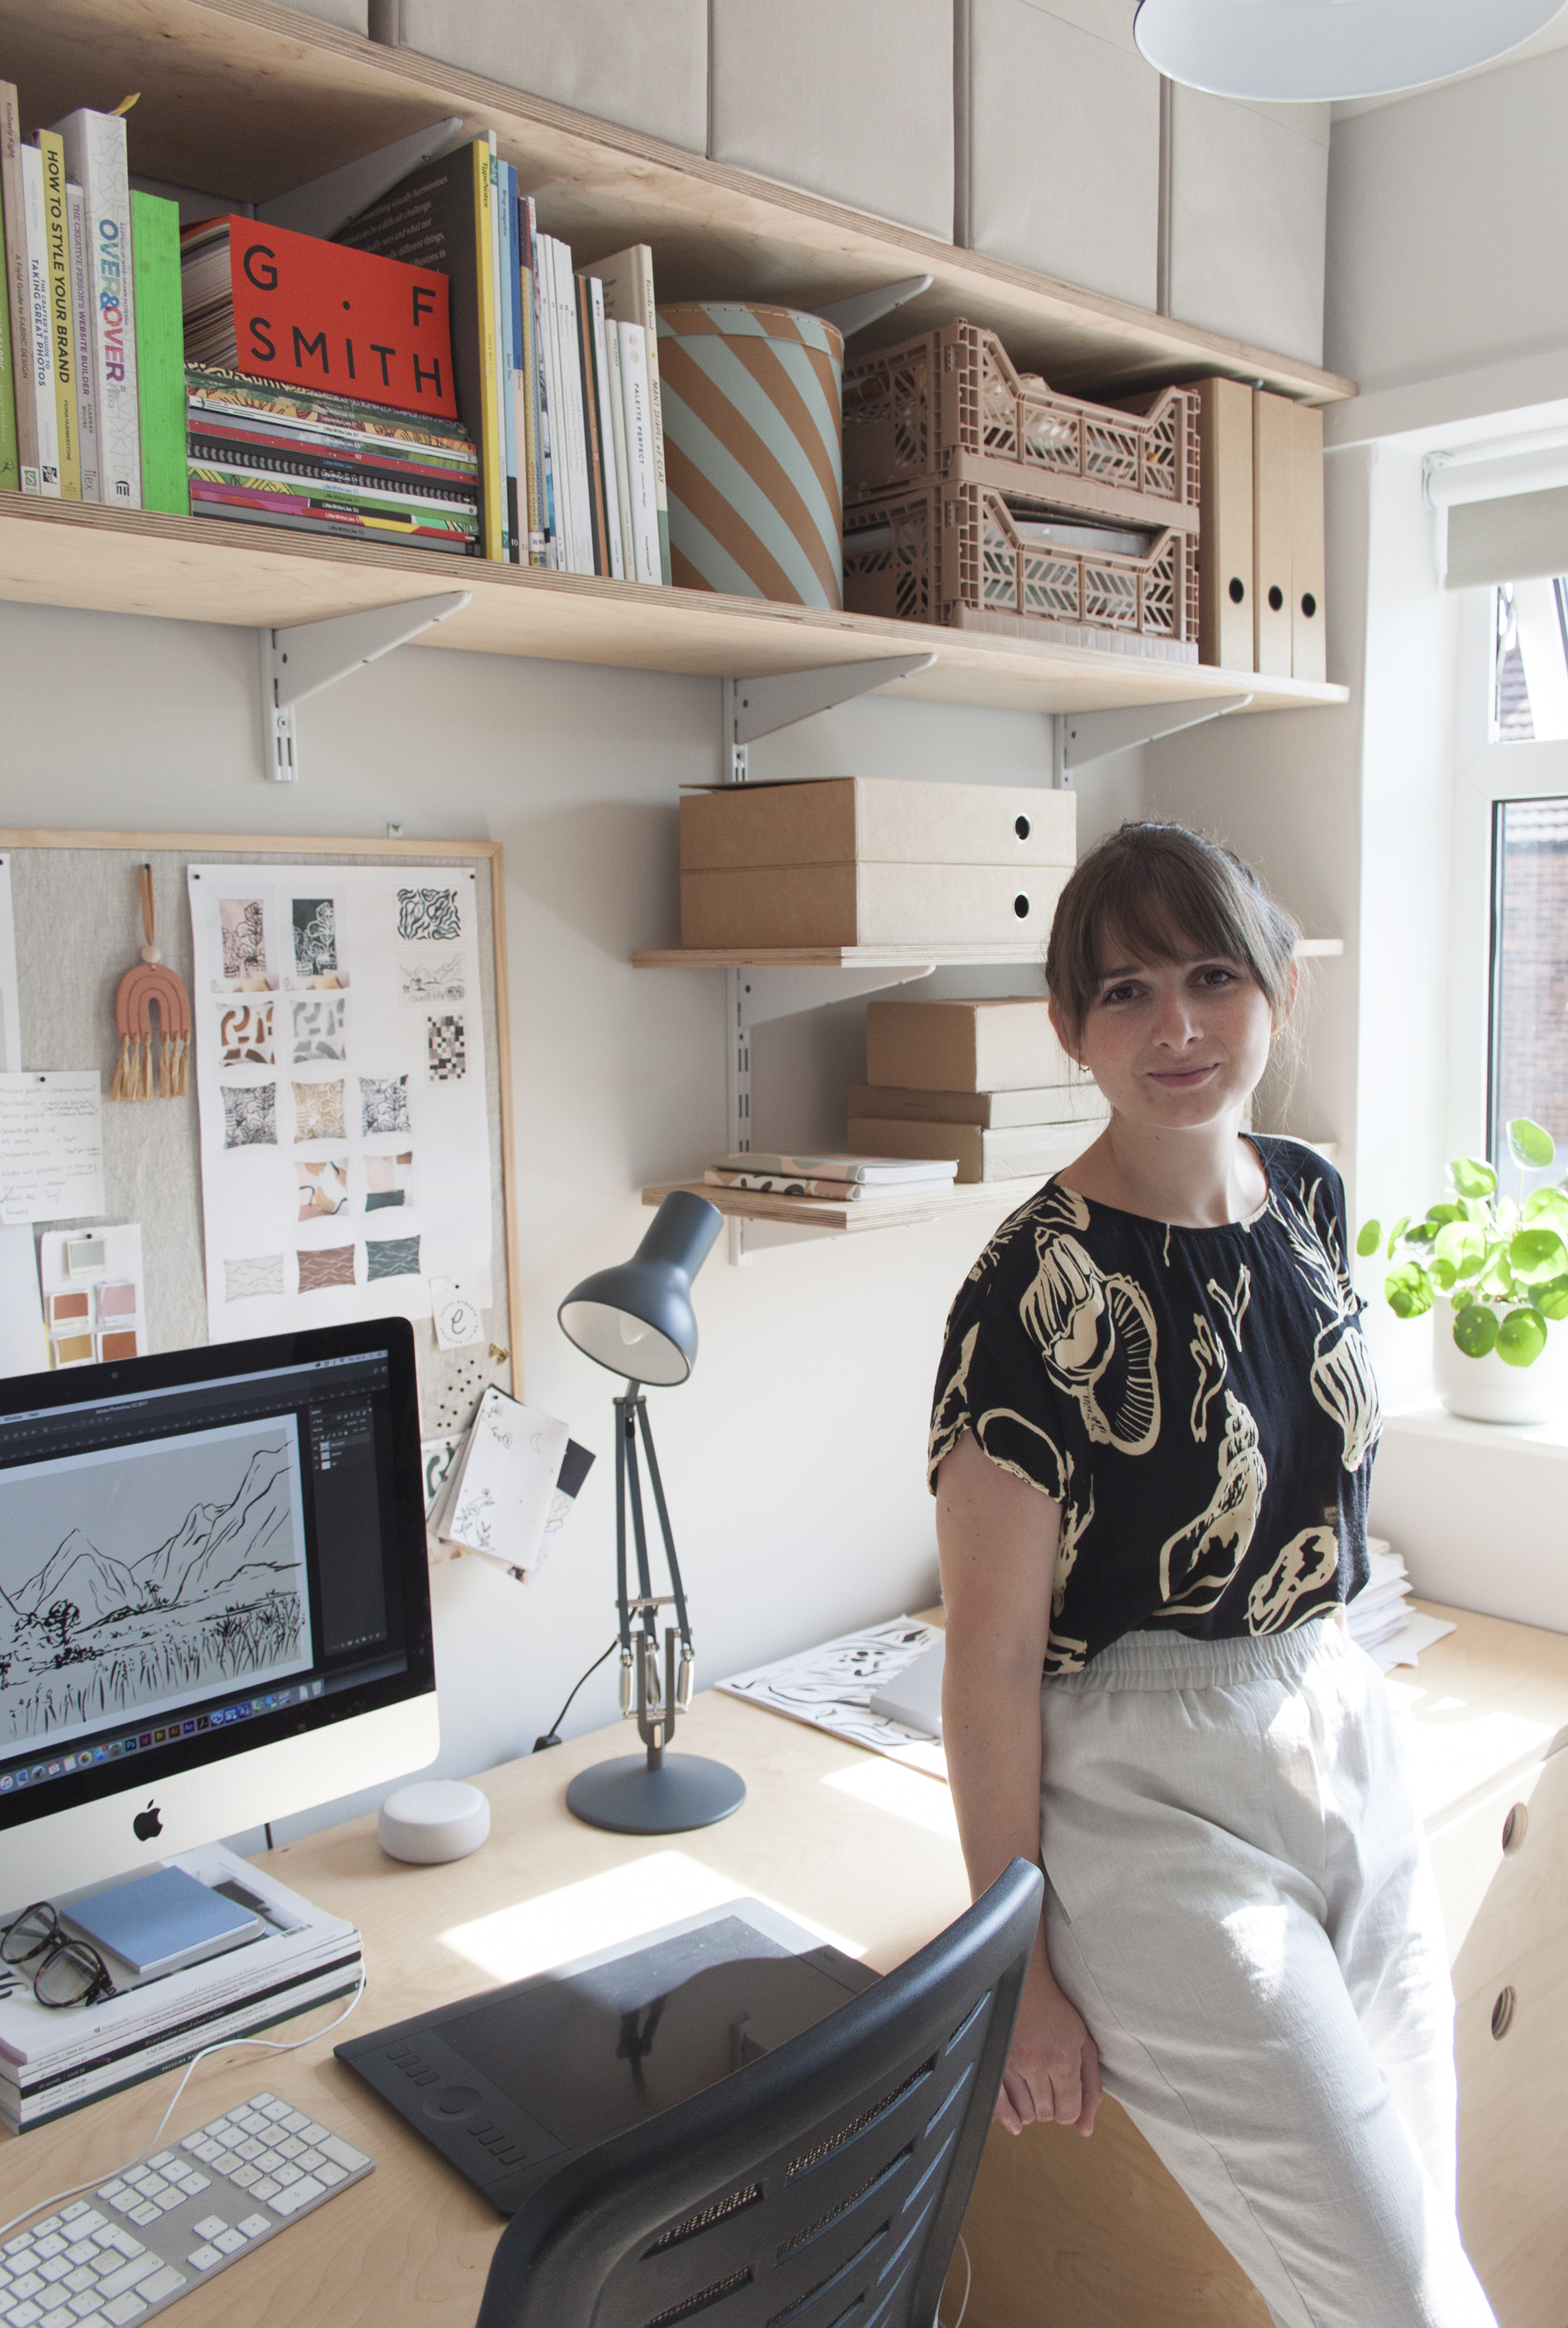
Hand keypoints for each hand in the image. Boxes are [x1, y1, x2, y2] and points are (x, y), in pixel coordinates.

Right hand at [996, 1953, 1101, 2137]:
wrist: (1027, 1982)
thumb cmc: (1059, 2013)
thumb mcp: (1084, 2045)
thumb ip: (1090, 2088)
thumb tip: (1086, 2130)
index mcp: (1064, 2059)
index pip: (1068, 2113)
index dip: (1069, 2111)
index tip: (1067, 2100)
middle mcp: (1038, 2063)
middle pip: (1046, 2114)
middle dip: (1051, 2107)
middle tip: (1051, 2088)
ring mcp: (1013, 2062)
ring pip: (1024, 2112)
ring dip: (1031, 2109)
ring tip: (1035, 2090)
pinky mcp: (995, 2059)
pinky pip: (998, 2103)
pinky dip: (1007, 2116)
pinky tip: (1014, 2121)